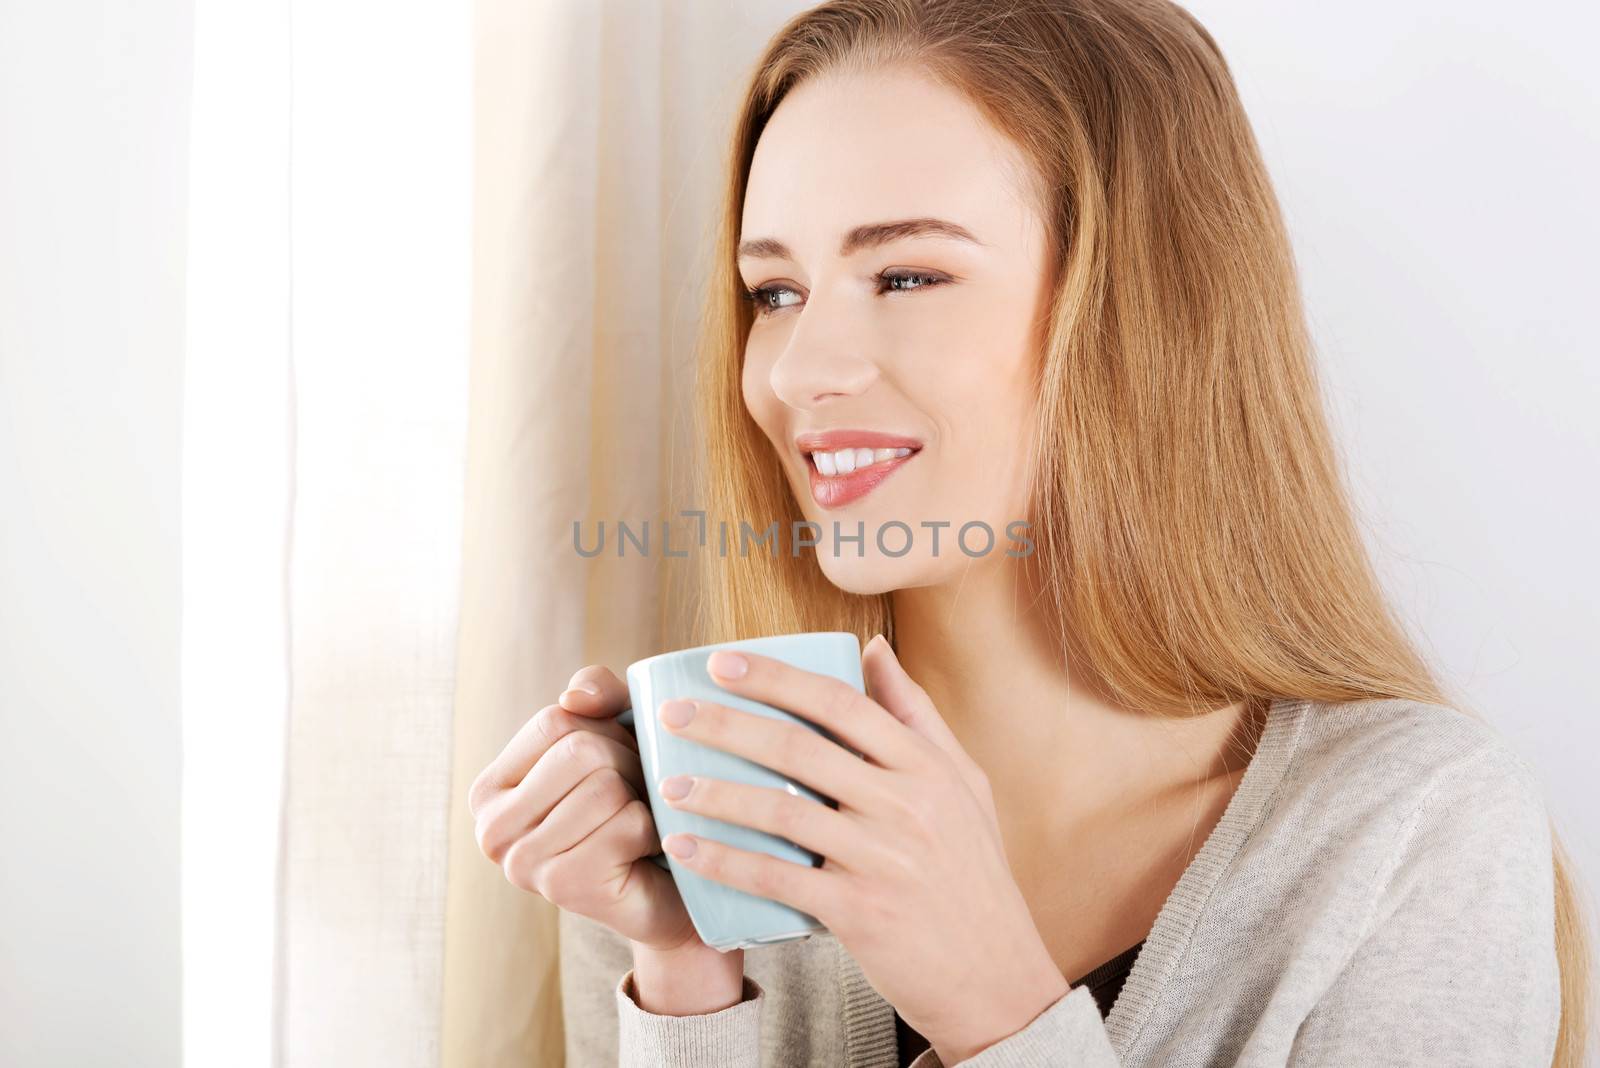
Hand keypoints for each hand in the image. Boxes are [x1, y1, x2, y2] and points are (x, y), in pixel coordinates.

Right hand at [467, 664, 718, 956]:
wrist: (675, 888)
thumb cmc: (639, 803)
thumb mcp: (620, 730)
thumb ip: (597, 693)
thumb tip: (572, 698)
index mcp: (491, 787)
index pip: (555, 720)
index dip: (606, 731)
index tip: (618, 763)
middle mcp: (491, 828)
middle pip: (579, 751)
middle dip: (628, 764)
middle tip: (637, 797)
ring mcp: (522, 863)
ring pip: (605, 787)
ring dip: (643, 799)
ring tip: (640, 823)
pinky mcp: (562, 887)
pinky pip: (627, 824)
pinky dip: (653, 830)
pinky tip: (645, 851)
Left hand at [649, 635, 1070, 1063]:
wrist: (995, 976)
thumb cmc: (974, 873)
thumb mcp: (965, 783)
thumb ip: (917, 715)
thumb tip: (873, 648)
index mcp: (926, 766)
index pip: (840, 702)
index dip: (775, 677)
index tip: (720, 661)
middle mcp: (906, 805)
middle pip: (799, 749)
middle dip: (725, 724)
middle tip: (672, 712)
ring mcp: (882, 859)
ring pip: (781, 812)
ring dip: (715, 793)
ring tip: (667, 783)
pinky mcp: (859, 912)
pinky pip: (778, 878)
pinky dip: (726, 861)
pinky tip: (686, 849)